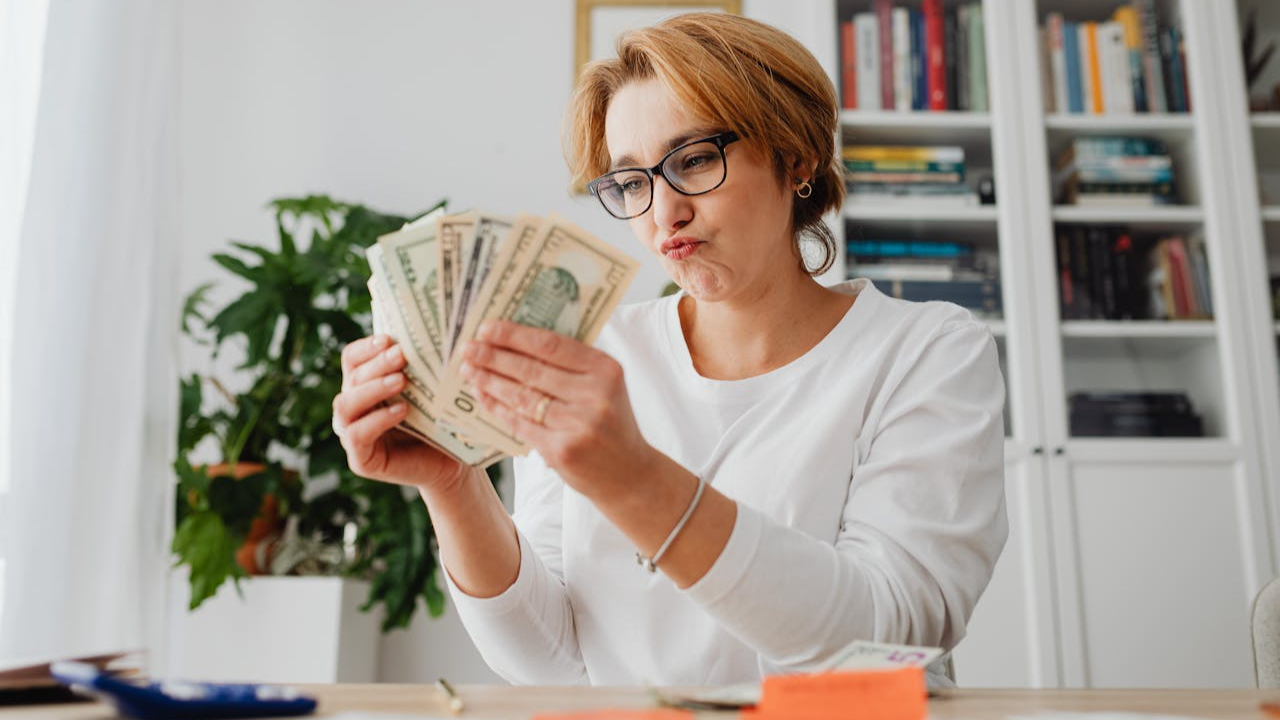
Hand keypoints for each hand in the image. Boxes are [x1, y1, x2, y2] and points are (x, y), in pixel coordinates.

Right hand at [333, 335, 466, 492]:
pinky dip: (377, 420)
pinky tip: (402, 411)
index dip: (366, 347)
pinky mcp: (361, 460)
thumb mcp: (429, 390)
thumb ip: (419, 367)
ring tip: (401, 381)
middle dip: (376, 364)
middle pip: (351, 377)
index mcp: (364, 387)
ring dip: (373, 388)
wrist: (454, 464)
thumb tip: (426, 332)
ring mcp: (352, 435)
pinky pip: (357, 435)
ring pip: (346, 404)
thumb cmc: (441, 422)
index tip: (389, 338)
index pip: (352, 359)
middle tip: (402, 355)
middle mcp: (353, 408)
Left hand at [459, 320, 655, 502]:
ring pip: (522, 397)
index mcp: (606, 370)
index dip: (514, 335)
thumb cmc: (610, 423)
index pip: (551, 345)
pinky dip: (497, 408)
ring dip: (489, 381)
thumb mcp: (604, 387)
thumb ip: (572, 365)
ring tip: (469, 370)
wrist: (630, 474)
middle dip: (493, 356)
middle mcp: (595, 395)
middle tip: (467, 348)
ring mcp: (579, 425)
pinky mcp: (562, 451)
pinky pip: (520, 424)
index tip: (486, 328)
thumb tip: (517, 339)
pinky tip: (482, 396)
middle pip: (532, 370)